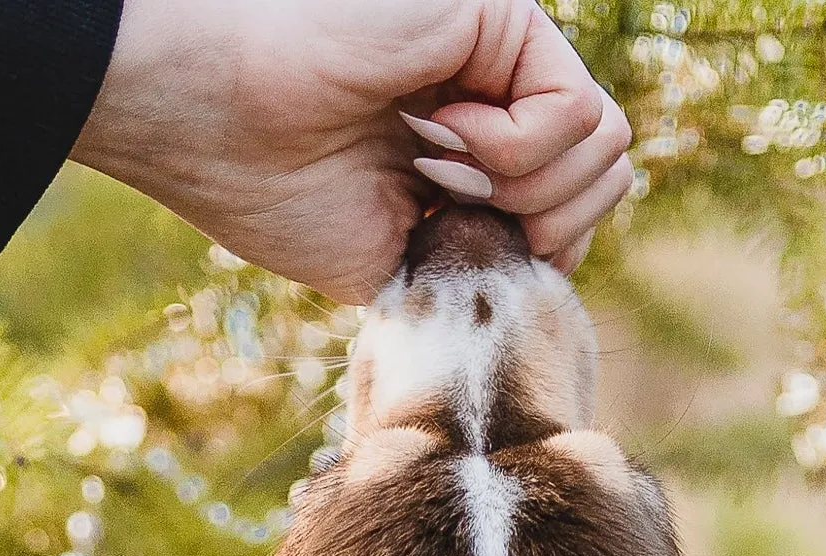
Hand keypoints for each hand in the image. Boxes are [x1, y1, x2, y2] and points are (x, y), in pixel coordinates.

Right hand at [72, 0, 632, 301]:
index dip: (537, 254)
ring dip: (521, 190)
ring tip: (433, 168)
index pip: (576, 210)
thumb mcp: (404, 259)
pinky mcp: (502, 15)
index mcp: (476, 150)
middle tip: (442, 209)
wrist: (217, 128)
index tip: (446, 248)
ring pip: (607, 148)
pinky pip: (574, 113)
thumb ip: (487, 250)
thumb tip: (559, 261)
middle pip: (608, 177)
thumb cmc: (276, 194)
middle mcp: (500, 93)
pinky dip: (509, 152)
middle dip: (539, 227)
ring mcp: (505, 51)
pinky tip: (435, 133)